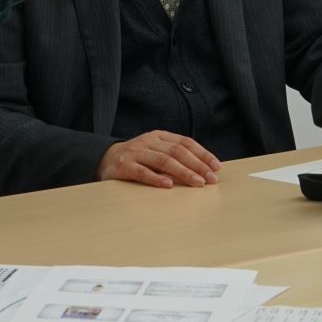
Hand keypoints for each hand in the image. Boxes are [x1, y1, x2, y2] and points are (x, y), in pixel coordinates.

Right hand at [97, 130, 220, 188]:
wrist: (106, 159)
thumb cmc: (138, 158)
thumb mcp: (156, 150)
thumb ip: (175, 155)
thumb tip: (204, 169)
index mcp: (159, 136)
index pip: (185, 142)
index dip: (202, 154)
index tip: (216, 167)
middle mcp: (148, 141)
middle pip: (177, 151)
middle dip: (197, 165)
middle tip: (210, 179)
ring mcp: (136, 152)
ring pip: (163, 161)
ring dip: (183, 172)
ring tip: (196, 183)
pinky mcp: (124, 166)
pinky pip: (143, 172)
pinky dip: (156, 179)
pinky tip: (168, 185)